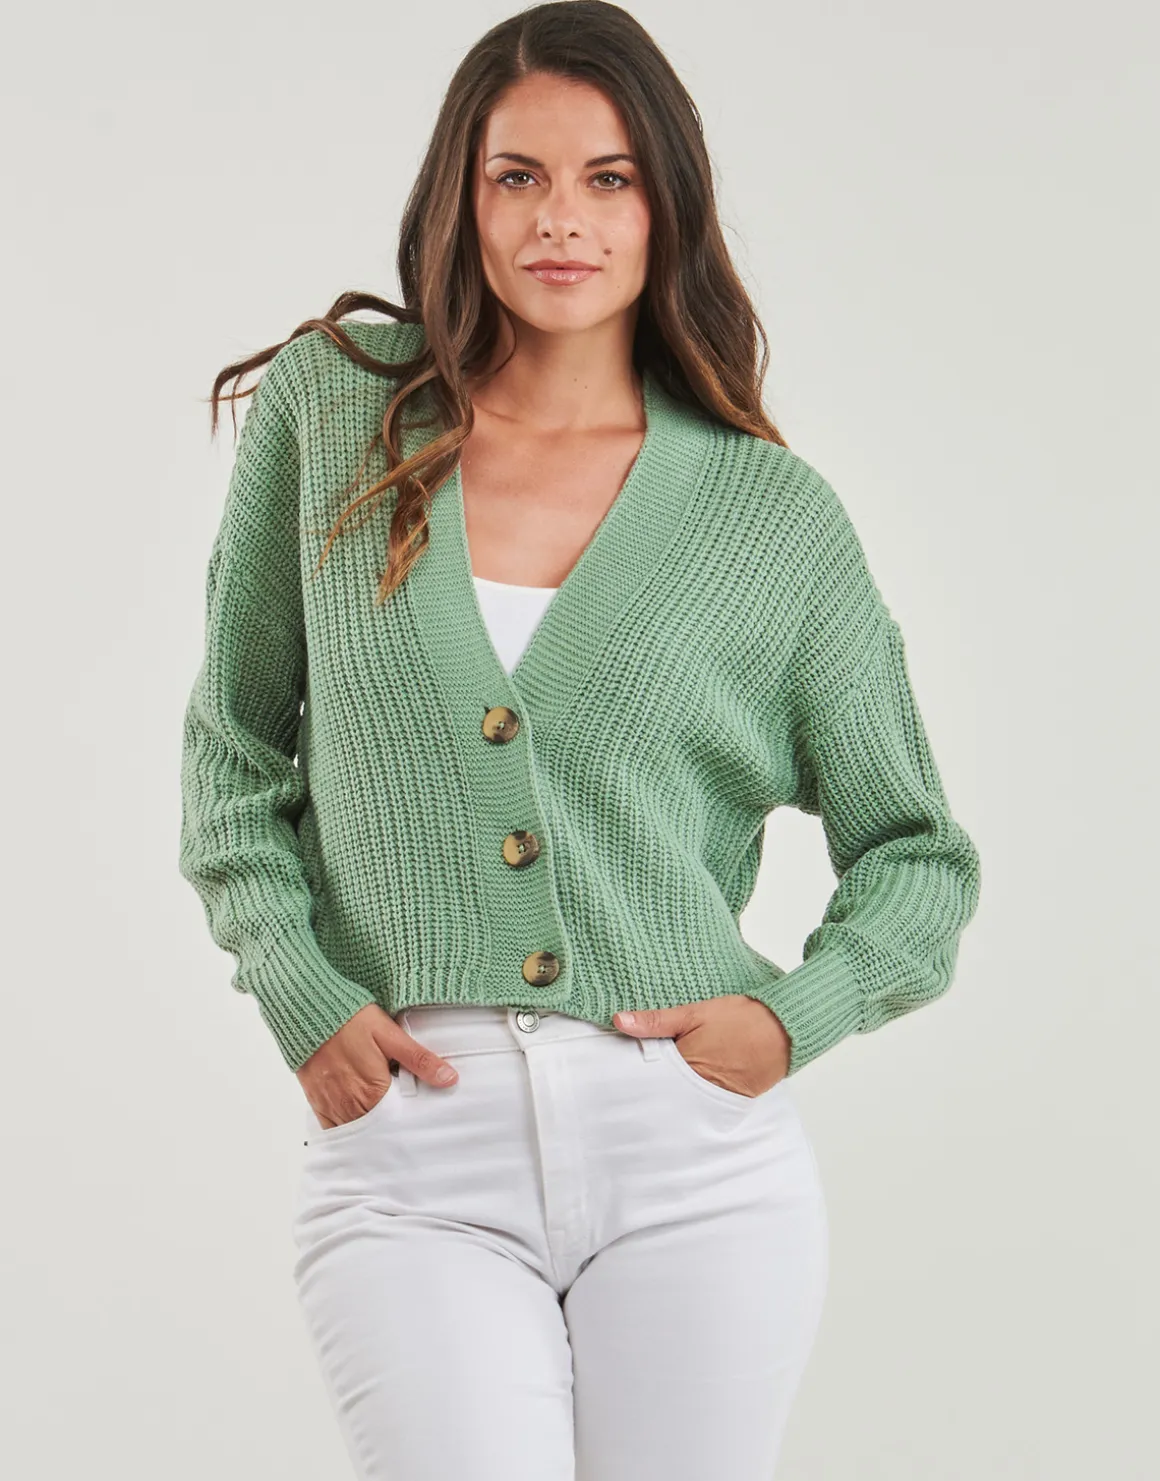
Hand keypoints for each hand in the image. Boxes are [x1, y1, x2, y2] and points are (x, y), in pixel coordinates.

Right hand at [296, 1004, 459, 1128]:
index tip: (422, 1122)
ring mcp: (331, 1105)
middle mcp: (350, 1105)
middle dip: (391, 1130)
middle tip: (407, 1128)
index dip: (410, 1122)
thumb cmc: (349, 1019)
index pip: (398, 1122)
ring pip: (356, 1132)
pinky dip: (347, 1130)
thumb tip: (449, 1079)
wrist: (306, 1009)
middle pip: (377, 1131)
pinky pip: (334, 1128)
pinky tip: (360, 1125)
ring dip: (370, 1132)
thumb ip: (419, 1060)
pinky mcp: (317, 1101)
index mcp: (373, 1092)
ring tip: (386, 1128)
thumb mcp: (390, 1035)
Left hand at [613, 995, 790, 1096]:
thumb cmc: (741, 1019)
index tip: (614, 1075)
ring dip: (666, 1096)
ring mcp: (714, 1099)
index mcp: (684, 1067)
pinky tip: (679, 1091)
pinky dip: (689, 1099)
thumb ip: (656, 1021)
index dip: (630, 1076)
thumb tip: (618, 1020)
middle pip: (661, 1096)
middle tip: (624, 1089)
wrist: (785, 1030)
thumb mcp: (695, 1013)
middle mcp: (697, 1090)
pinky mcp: (729, 1102)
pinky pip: (700, 1105)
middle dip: (646, 1091)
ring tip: (648, 1091)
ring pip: (679, 1103)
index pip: (646, 1079)